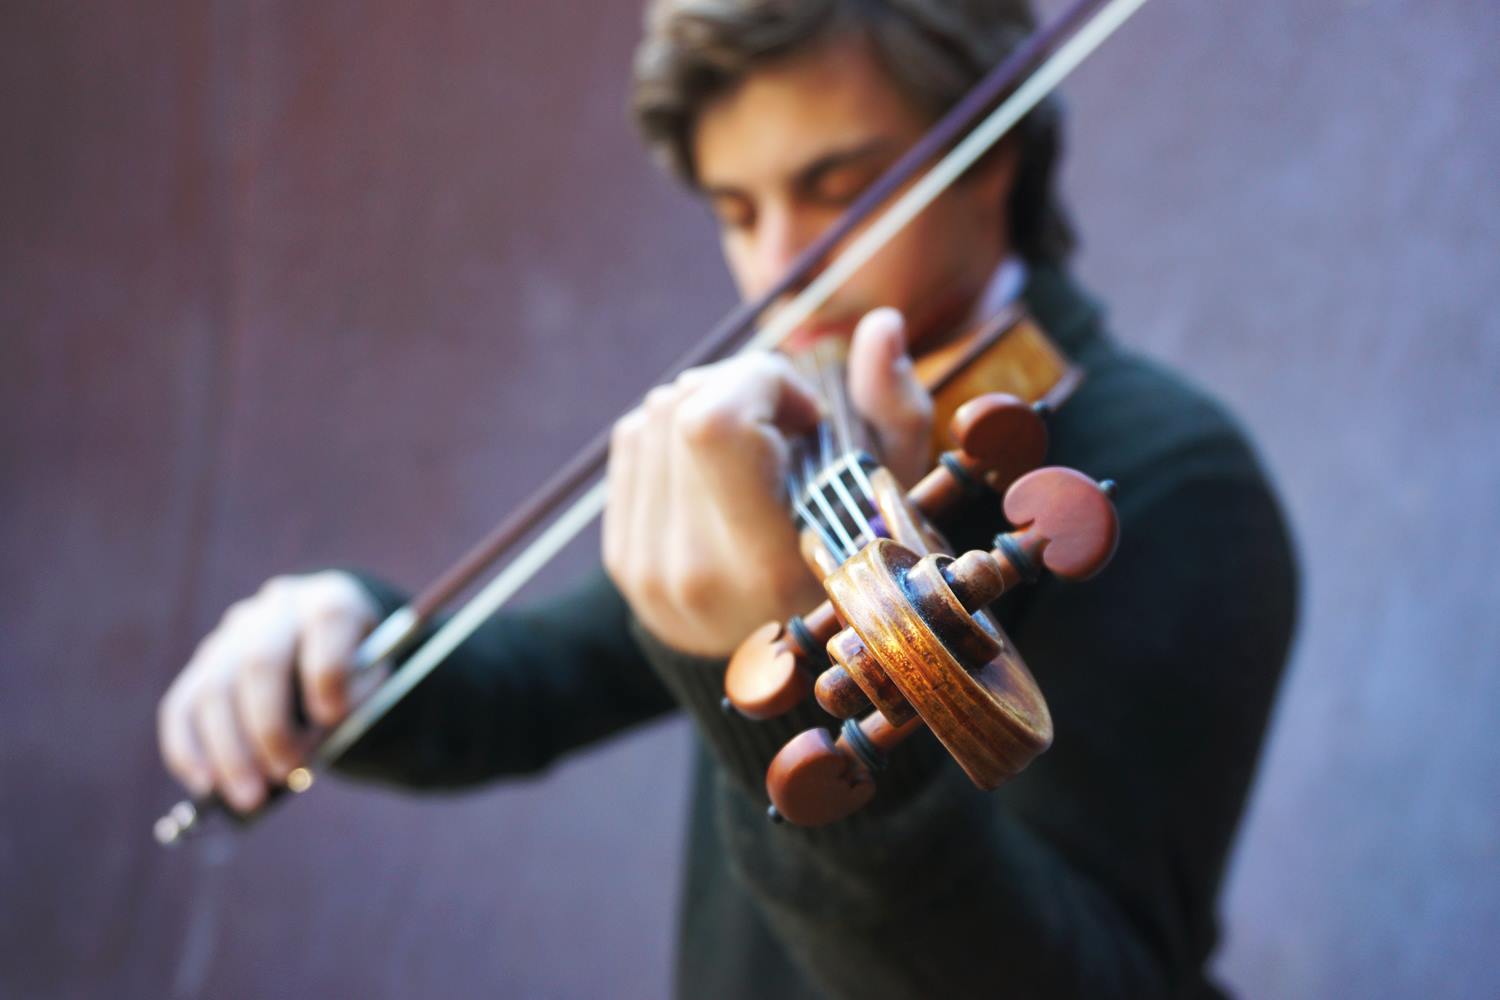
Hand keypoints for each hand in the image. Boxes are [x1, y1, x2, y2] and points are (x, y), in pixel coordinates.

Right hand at [156, 571, 381, 811]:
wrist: (329, 648)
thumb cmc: (358, 673)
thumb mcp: (376, 682)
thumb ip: (354, 707)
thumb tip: (307, 753)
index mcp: (332, 600)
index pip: (328, 620)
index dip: (328, 670)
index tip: (331, 718)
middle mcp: (276, 610)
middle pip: (259, 662)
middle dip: (270, 726)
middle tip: (285, 772)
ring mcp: (232, 635)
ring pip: (214, 691)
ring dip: (229, 752)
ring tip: (250, 797)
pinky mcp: (202, 665)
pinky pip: (182, 707)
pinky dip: (189, 751)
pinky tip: (205, 786)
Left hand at [603, 308, 931, 656]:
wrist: (782, 673)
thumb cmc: (856, 571)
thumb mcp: (896, 499)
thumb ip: (896, 410)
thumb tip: (879, 325)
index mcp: (769, 564)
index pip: (710, 425)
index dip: (755, 383)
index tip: (805, 412)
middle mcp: (695, 572)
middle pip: (681, 406)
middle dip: (740, 385)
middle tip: (786, 426)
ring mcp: (647, 569)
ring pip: (652, 415)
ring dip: (708, 403)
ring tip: (758, 445)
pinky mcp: (622, 560)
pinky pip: (631, 443)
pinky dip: (674, 429)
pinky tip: (719, 463)